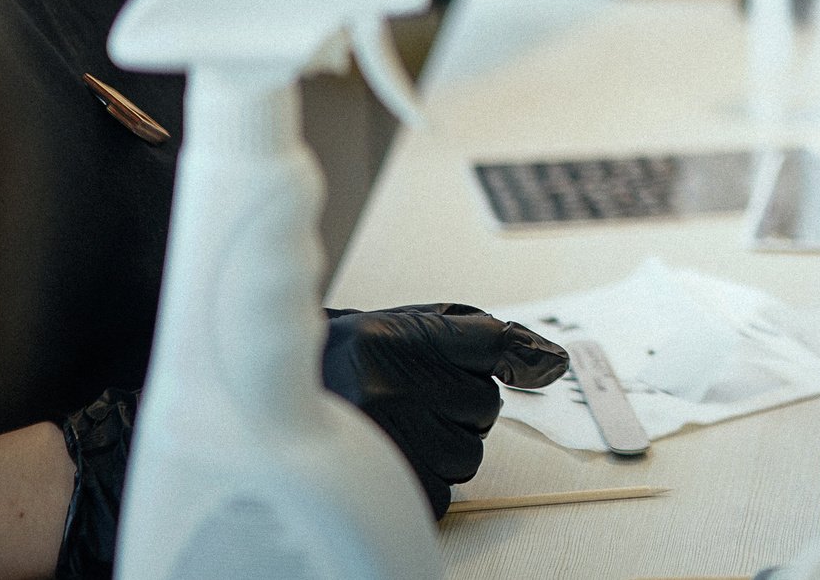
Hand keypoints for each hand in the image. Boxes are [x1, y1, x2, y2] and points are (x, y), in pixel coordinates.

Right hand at [320, 304, 568, 516]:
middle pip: (485, 404)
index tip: (536, 363)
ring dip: (448, 446)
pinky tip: (394, 458)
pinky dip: (427, 482)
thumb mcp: (404, 325)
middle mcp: (382, 389)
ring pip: (468, 454)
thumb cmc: (348, 364)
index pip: (491, 342)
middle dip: (463, 404)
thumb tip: (553, 362)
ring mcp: (378, 444)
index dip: (510, 354)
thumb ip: (478, 336)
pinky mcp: (378, 493)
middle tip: (418, 397)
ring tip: (402, 429)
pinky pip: (443, 494)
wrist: (266, 409)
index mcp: (389, 340)